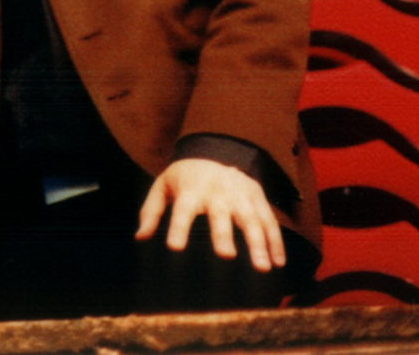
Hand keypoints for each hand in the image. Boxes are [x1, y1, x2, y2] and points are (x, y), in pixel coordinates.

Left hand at [136, 157, 285, 271]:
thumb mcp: (163, 186)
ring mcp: (240, 195)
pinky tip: (279, 262)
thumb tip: (140, 237)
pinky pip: (270, 221)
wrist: (215, 150)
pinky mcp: (258, 198)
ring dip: (258, 244)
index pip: (182, 210)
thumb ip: (151, 211)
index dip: (179, 229)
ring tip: (262, 268)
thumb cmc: (185, 177)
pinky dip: (276, 242)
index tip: (175, 248)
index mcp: (190, 190)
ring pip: (251, 220)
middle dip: (223, 235)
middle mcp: (216, 192)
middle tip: (226, 257)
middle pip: (221, 215)